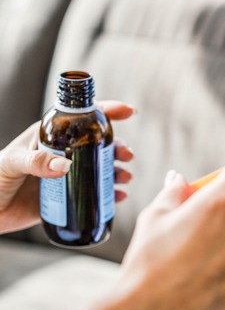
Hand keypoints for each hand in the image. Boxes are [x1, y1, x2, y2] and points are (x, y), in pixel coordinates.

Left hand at [0, 101, 135, 233]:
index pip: (81, 118)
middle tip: (126, 155)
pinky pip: (95, 194)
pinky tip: (118, 196)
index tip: (128, 112)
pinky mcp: (69, 197)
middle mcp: (63, 154)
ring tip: (124, 178)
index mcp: (50, 137)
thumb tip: (66, 166)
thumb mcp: (11, 164)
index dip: (107, 111)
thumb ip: (36, 162)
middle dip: (117, 147)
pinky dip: (111, 194)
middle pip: (98, 145)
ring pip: (100, 169)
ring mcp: (67, 176)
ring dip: (117, 171)